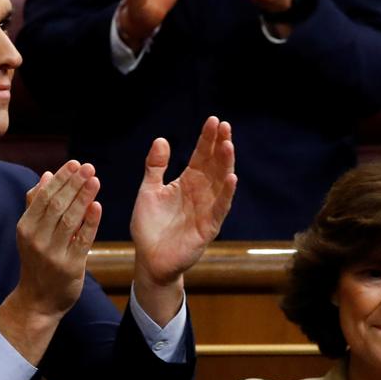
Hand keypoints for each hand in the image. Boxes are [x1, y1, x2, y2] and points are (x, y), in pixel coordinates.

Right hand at [15, 161, 101, 318]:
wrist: (38, 301)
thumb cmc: (37, 262)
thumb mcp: (30, 233)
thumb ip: (37, 204)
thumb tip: (46, 175)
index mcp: (26, 227)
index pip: (44, 196)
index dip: (61, 178)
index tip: (75, 164)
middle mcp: (36, 238)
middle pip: (57, 205)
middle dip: (74, 183)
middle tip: (89, 167)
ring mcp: (52, 253)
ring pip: (70, 219)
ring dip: (83, 197)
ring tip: (95, 180)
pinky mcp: (70, 266)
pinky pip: (82, 240)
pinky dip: (90, 222)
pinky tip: (97, 205)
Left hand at [130, 116, 235, 323]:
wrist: (149, 259)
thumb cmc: (149, 226)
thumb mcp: (148, 191)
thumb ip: (155, 167)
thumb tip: (161, 140)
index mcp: (187, 182)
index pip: (201, 156)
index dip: (207, 139)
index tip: (213, 120)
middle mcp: (201, 193)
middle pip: (214, 165)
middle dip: (220, 146)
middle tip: (225, 126)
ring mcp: (207, 209)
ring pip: (220, 183)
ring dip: (225, 165)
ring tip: (228, 145)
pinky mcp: (208, 228)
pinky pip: (220, 208)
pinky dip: (226, 194)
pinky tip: (232, 178)